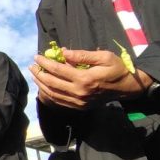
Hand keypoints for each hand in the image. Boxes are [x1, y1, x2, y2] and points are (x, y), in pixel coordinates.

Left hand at [30, 48, 152, 109]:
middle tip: (31, 66)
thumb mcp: (103, 57)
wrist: (127, 88)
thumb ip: (82, 55)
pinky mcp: (79, 106)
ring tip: (35, 75)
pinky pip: (59, 101)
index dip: (45, 63)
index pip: (58, 70)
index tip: (37, 56)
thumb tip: (63, 53)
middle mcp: (79, 92)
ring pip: (53, 94)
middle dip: (39, 74)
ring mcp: (78, 102)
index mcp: (84, 79)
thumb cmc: (117, 69)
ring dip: (41, 84)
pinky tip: (44, 86)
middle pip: (51, 83)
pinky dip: (49, 94)